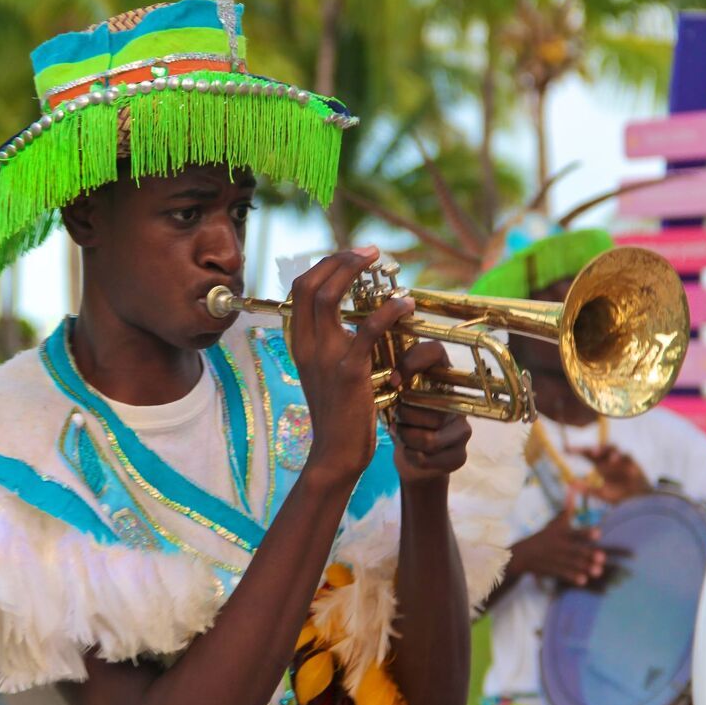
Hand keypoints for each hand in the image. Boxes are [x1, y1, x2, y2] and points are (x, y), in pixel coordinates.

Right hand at [288, 246, 414, 481]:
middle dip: (339, 260)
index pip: (301, 289)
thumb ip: (333, 346)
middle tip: (369, 252)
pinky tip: (405, 304)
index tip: (352, 256)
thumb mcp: (327, 373)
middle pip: (309, 285)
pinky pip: (366, 330)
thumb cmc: (340, 414)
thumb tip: (353, 320)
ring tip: (381, 263)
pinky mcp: (349, 373)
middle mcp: (306, 346)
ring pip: (329, 298)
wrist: (336, 453)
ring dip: (354, 272)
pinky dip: (388, 311)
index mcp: (300, 344)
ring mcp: (325, 358)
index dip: (325, 265)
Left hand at [390, 341, 472, 482]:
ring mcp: (463, 429)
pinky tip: (409, 451)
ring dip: (406, 438)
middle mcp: (457, 401)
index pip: (435, 350)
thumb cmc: (403, 420)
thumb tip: (384, 370)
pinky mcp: (460, 455)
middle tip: (397, 417)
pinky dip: (410, 456)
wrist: (414, 459)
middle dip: (403, 414)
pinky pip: (428, 457)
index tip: (394, 380)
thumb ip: (393, 380)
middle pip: (428, 403)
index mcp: (441, 378)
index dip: (412, 361)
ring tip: (401, 433)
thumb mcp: (395, 397)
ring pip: (429, 437)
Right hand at [507, 510, 604, 586]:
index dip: (586, 533)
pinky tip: (583, 580)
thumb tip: (574, 488)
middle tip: (601, 557)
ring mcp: (556, 558)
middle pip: (576, 550)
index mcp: (561, 533)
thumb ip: (566, 508)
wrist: (523, 554)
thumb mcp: (554, 523)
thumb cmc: (544, 536)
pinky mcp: (553, 569)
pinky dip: (573, 577)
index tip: (598, 533)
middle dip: (588, 554)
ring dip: (585, 567)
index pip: (575, 532)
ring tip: (598, 571)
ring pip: (572, 563)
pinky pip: (563, 574)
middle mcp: (559, 546)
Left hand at [573, 444, 649, 503]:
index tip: (566, 449)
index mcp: (599, 464)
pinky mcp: (632, 461)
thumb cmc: (618, 495)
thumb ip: (586, 488)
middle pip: (599, 448)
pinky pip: (626, 455)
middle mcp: (608, 459)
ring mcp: (620, 459)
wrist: (637, 501)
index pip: (586, 454)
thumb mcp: (600, 492)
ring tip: (599, 455)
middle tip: (588, 452)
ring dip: (606, 450)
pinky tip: (614, 461)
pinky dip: (620, 457)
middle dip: (593, 448)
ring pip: (613, 448)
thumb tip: (569, 483)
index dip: (577, 450)